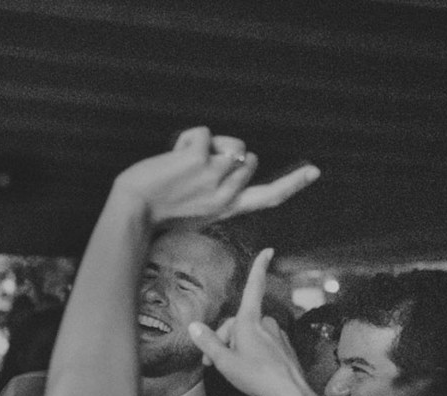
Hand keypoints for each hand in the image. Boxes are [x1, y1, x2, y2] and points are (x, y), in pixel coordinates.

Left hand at [112, 126, 319, 225]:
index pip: (268, 197)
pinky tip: (171, 159)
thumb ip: (219, 191)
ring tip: (183, 166)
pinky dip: (186, 139)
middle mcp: (227, 194)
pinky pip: (202, 133)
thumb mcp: (197, 210)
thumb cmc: (159, 210)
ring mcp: (214, 176)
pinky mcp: (198, 160)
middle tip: (194, 171)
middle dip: (227, 153)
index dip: (293, 184)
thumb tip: (236, 160)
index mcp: (227, 209)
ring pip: (231, 143)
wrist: (133, 211)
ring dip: (209, 145)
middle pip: (247, 157)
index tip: (314, 171)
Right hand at [188, 249, 306, 395]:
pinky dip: (252, 353)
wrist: (290, 394)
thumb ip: (208, 343)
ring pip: (250, 335)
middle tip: (212, 364)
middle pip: (239, 322)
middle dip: (224, 339)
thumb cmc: (257, 376)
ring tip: (231, 369)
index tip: (268, 251)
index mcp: (250, 321)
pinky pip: (262, 345)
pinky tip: (249, 370)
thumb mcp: (225, 362)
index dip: (259, 267)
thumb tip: (194, 326)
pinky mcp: (284, 348)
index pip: (253, 287)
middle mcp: (266, 323)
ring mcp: (277, 335)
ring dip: (237, 347)